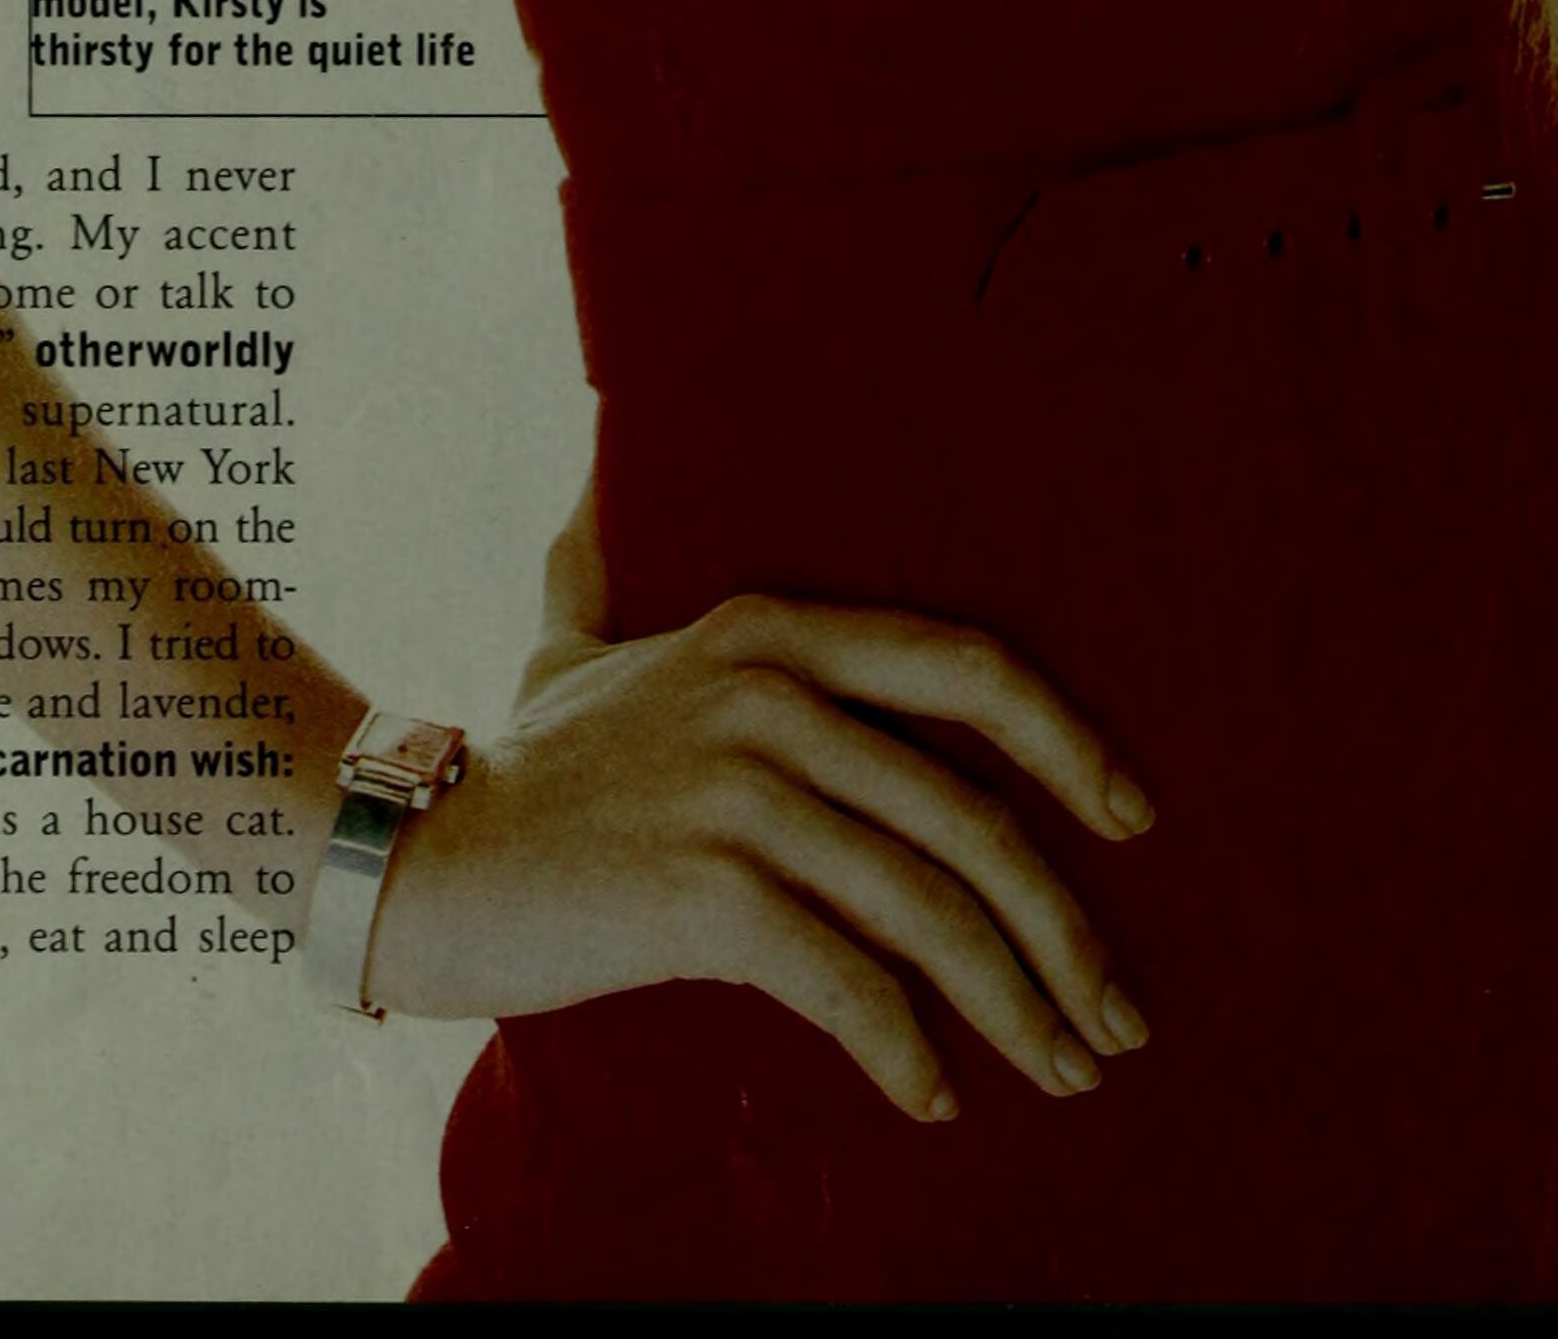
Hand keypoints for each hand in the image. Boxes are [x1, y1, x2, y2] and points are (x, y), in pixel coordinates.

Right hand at [356, 591, 1155, 1121]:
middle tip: (1121, 1019)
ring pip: (925, 909)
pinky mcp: (702, 894)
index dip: (1069, 741)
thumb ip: (607, 557)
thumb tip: (600, 458)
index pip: (968, 665)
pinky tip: (937, 1098)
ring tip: (1064, 1073)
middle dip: (1067, 931)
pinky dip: (906, 1049)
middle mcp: (770, 698)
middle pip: (970, 816)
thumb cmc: (524, 759)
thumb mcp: (578, 633)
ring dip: (1015, 1007)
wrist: (422, 853)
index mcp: (773, 630)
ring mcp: (738, 794)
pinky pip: (844, 979)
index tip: (1135, 820)